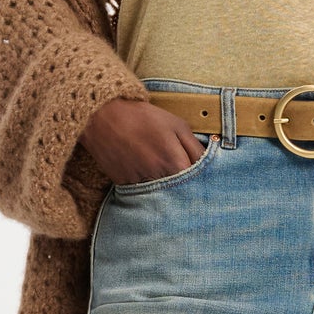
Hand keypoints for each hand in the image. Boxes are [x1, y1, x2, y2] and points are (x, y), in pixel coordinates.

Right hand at [81, 98, 208, 185]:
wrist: (102, 118)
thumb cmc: (143, 118)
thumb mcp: (177, 125)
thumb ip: (196, 147)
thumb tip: (211, 163)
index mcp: (176, 163)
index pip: (199, 182)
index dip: (202, 179)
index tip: (203, 176)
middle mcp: (160, 180)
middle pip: (182, 192)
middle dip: (186, 187)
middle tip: (183, 175)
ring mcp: (142, 186)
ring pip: (163, 195)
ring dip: (167, 188)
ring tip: (159, 170)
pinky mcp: (126, 188)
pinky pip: (144, 194)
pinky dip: (148, 187)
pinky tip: (145, 172)